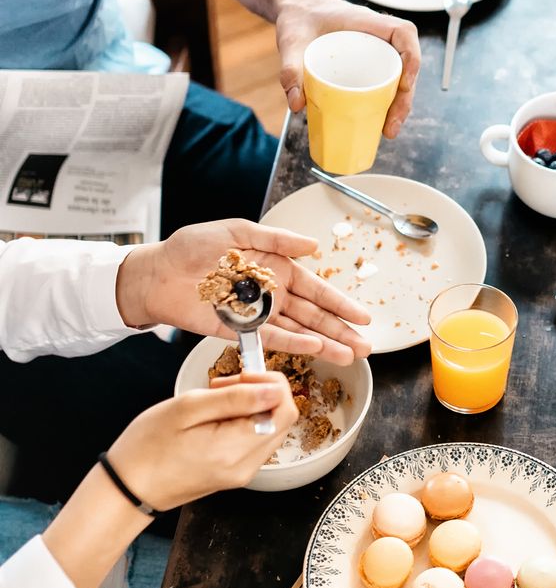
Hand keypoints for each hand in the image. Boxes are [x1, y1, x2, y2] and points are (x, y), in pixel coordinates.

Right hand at [106, 372, 298, 509]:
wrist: (127, 489)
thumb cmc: (146, 448)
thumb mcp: (187, 409)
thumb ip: (235, 398)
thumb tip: (274, 389)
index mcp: (236, 450)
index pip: (285, 410)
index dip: (271, 384)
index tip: (242, 375)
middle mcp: (247, 467)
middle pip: (281, 418)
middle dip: (260, 392)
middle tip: (222, 386)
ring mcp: (243, 473)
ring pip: (269, 427)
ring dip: (250, 406)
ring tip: (213, 402)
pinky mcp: (236, 473)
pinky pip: (254, 440)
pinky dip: (242, 422)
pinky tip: (214, 418)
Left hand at [116, 219, 370, 363]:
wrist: (155, 272)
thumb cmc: (191, 247)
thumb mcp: (237, 231)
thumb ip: (276, 239)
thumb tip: (313, 245)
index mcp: (277, 269)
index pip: (317, 290)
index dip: (341, 304)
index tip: (364, 318)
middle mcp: (272, 295)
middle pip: (314, 316)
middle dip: (341, 331)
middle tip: (366, 347)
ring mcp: (257, 315)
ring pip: (299, 332)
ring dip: (325, 344)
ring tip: (350, 356)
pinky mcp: (238, 331)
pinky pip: (270, 339)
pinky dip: (292, 344)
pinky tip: (315, 349)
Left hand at [276, 0, 420, 138]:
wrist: (297, 8)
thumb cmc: (299, 16)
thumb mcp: (291, 40)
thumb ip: (290, 69)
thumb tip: (298, 104)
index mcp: (366, 22)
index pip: (404, 33)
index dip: (411, 59)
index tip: (404, 84)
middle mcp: (378, 35)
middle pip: (406, 64)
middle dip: (405, 97)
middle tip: (391, 125)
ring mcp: (376, 50)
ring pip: (400, 76)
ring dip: (400, 104)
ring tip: (388, 130)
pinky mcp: (369, 62)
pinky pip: (387, 80)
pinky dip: (388, 101)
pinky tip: (380, 121)